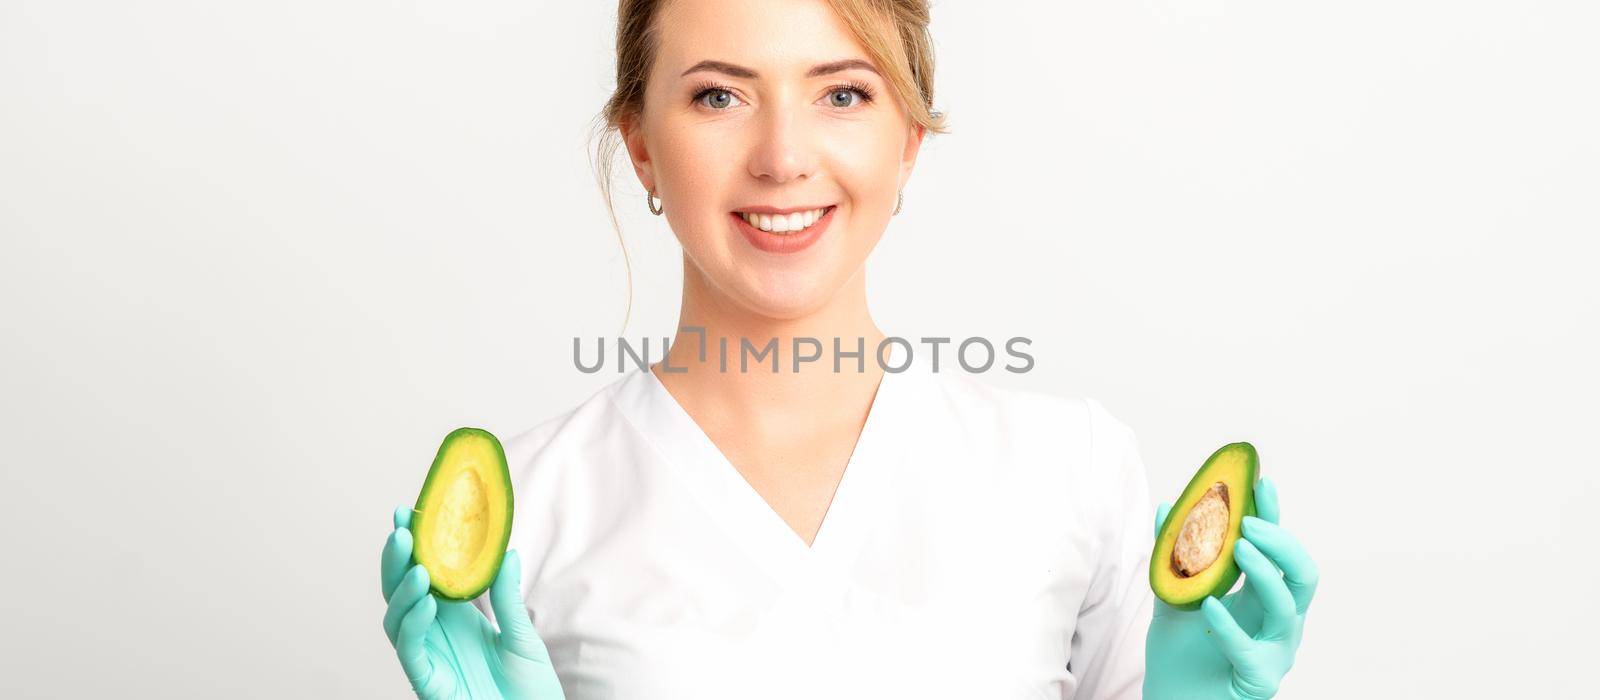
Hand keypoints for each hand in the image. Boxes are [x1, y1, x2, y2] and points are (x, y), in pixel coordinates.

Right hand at [381, 505, 566, 698]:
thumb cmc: (529, 689)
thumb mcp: (523, 635)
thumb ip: (508, 597)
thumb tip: (507, 550)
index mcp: (455, 616)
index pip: (425, 573)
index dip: (414, 545)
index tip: (405, 511)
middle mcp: (435, 632)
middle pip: (401, 590)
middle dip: (397, 559)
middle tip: (401, 529)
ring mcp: (428, 656)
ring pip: (396, 618)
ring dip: (402, 589)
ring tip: (417, 564)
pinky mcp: (427, 681)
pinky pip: (410, 649)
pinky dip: (413, 624)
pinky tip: (427, 601)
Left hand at [1143, 479, 1318, 698]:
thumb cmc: (1180, 654)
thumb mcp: (1172, 595)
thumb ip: (1172, 555)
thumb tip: (1165, 507)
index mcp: (1262, 598)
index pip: (1278, 551)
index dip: (1275, 517)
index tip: (1262, 482)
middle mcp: (1277, 622)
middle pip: (1303, 575)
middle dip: (1282, 543)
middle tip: (1248, 522)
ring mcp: (1274, 652)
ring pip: (1288, 608)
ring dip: (1265, 574)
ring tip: (1236, 548)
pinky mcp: (1259, 680)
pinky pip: (1251, 650)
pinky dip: (1230, 626)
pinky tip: (1208, 606)